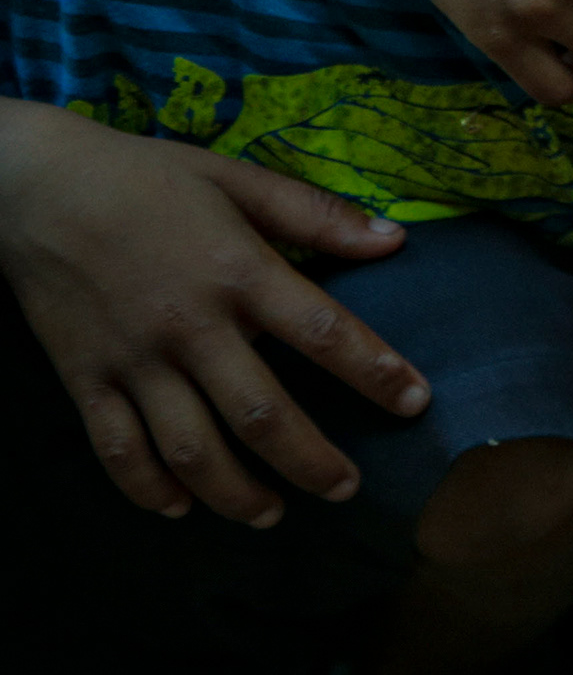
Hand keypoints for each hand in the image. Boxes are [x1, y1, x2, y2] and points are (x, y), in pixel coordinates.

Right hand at [0, 100, 426, 525]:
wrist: (37, 188)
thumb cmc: (148, 178)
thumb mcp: (238, 179)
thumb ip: (316, 214)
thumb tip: (394, 238)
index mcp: (238, 270)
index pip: (323, 331)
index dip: (375, 371)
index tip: (416, 403)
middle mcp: (189, 324)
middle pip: (259, 413)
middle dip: (310, 461)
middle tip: (347, 489)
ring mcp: (133, 358)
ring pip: (189, 448)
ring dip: (235, 493)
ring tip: (273, 513)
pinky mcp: (84, 379)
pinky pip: (117, 449)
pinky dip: (148, 488)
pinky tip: (180, 508)